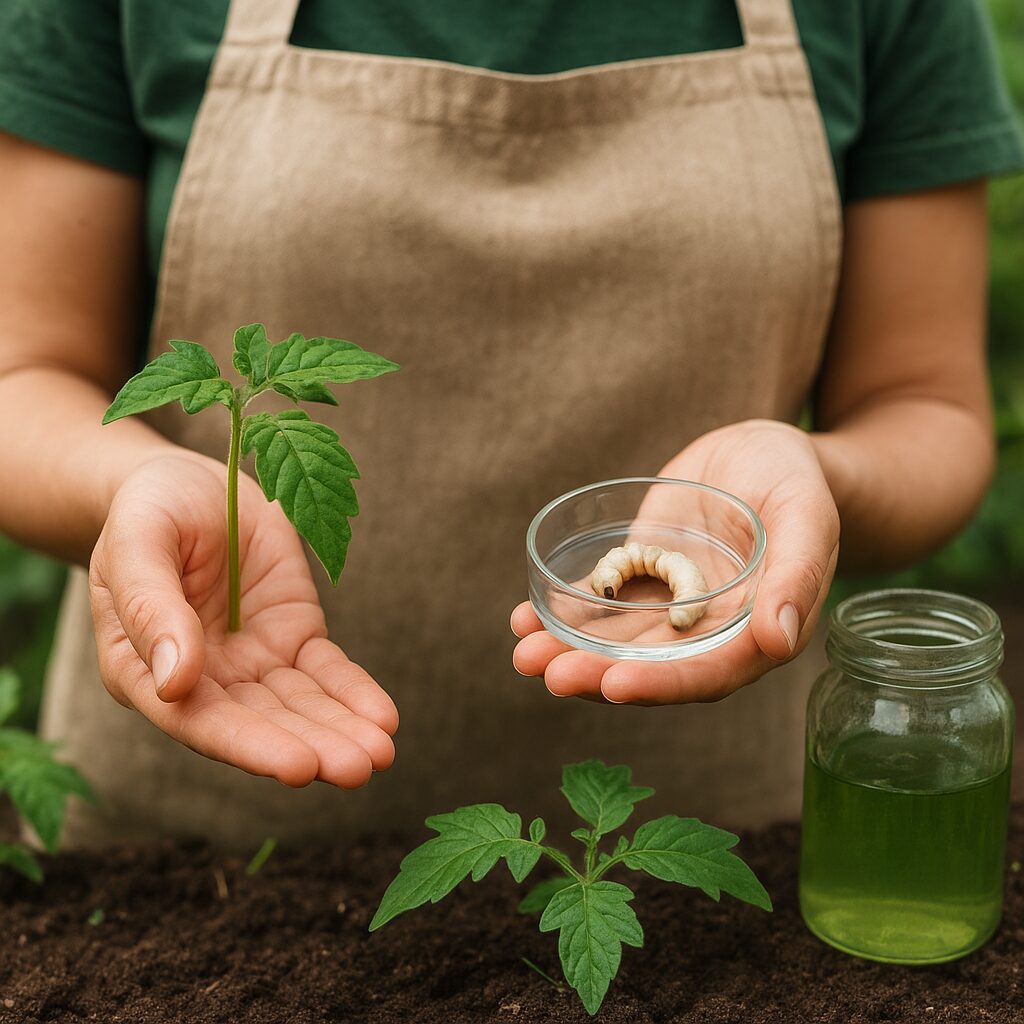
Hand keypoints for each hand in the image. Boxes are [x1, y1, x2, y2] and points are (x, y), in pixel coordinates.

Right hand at [89, 453, 396, 786]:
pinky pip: (327, 670)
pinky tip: (384, 719)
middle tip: (360, 768)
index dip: (250, 745)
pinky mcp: (292, 634)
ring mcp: (251, 660)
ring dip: (341, 731)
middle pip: (260, 724)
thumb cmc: (146, 511)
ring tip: (382, 754)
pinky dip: (355, 694)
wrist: (186, 482)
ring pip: (301, 706)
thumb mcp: (136, 544)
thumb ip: (151, 609)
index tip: (299, 767)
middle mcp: (202, 680)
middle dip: (311, 748)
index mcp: (145, 670)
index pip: (198, 721)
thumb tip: (176, 683)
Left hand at [511, 420, 838, 704]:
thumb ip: (797, 575)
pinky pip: (602, 603)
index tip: (614, 684)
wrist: (762, 450)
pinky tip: (524, 617)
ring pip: (618, 642)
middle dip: (598, 673)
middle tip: (548, 672)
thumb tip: (780, 641)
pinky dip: (564, 614)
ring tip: (524, 653)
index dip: (662, 682)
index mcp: (756, 632)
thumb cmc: (797, 481)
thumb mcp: (806, 515)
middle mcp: (709, 632)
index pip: (708, 672)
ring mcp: (671, 606)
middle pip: (651, 665)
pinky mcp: (643, 577)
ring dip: (571, 652)